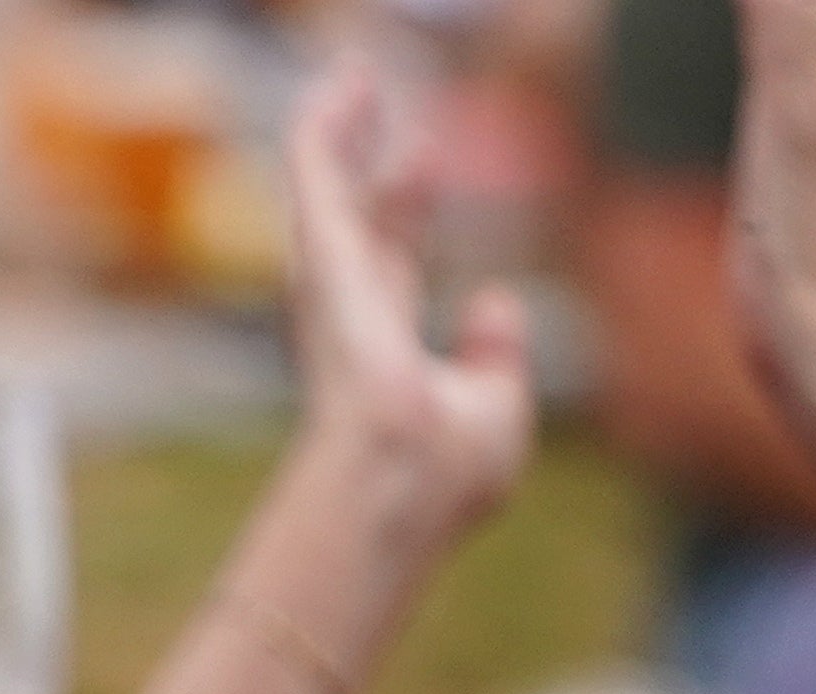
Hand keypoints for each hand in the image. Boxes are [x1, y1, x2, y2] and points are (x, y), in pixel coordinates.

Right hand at [281, 62, 532, 550]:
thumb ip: (496, 358)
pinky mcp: (323, 262)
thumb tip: (497, 304)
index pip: (393, 266)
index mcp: (387, 351)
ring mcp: (332, 293)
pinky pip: (317, 180)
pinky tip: (335, 89)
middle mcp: (351, 318)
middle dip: (360, 164)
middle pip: (353, 221)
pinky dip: (322, 136)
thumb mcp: (495, 409)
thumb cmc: (444, 480)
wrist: (405, 489)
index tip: (423, 161)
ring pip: (328, 195)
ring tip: (344, 83)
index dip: (408, 213)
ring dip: (334, 138)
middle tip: (366, 104)